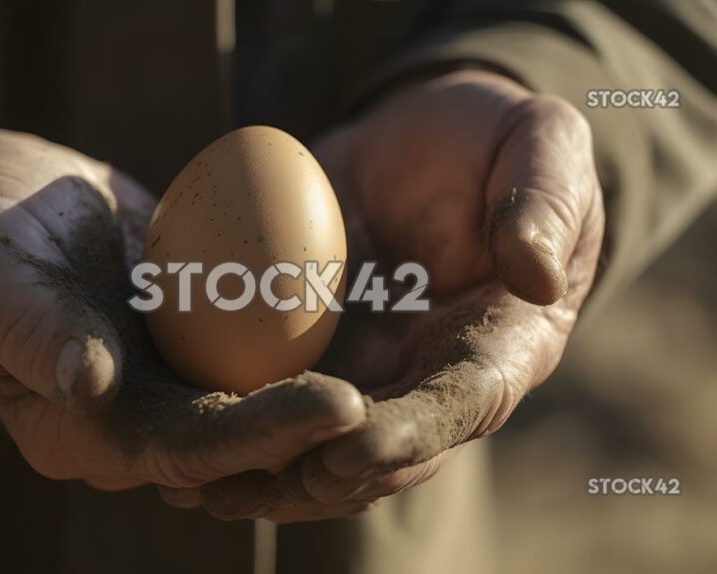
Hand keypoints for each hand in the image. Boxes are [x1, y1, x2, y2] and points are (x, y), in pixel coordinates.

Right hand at [0, 132, 372, 490]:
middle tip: (400, 400)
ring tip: (410, 369)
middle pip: (239, 440)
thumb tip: (87, 384)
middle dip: (317, 427)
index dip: (263, 436)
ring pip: (257, 399)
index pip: (185, 450)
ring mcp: (166, 380)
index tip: (339, 406)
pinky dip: (306, 335)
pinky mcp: (189, 338)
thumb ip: (34, 332)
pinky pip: (254, 345)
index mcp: (84, 430)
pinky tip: (374, 307)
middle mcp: (134, 419)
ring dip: (327, 392)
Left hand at [161, 70, 604, 520]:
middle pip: (379, 452)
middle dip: (311, 481)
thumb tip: (534, 277)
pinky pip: (276, 394)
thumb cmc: (498, 138)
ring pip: (320, 442)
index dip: (407, 436)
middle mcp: (434, 375)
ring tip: (191, 487)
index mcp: (504, 344)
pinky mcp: (318, 349)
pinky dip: (234, 422)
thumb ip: (542, 200)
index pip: (461, 404)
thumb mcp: (541, 141)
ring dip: (262, 473)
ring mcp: (373, 370)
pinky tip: (174, 438)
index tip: (343, 452)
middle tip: (240, 489)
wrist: (428, 138)